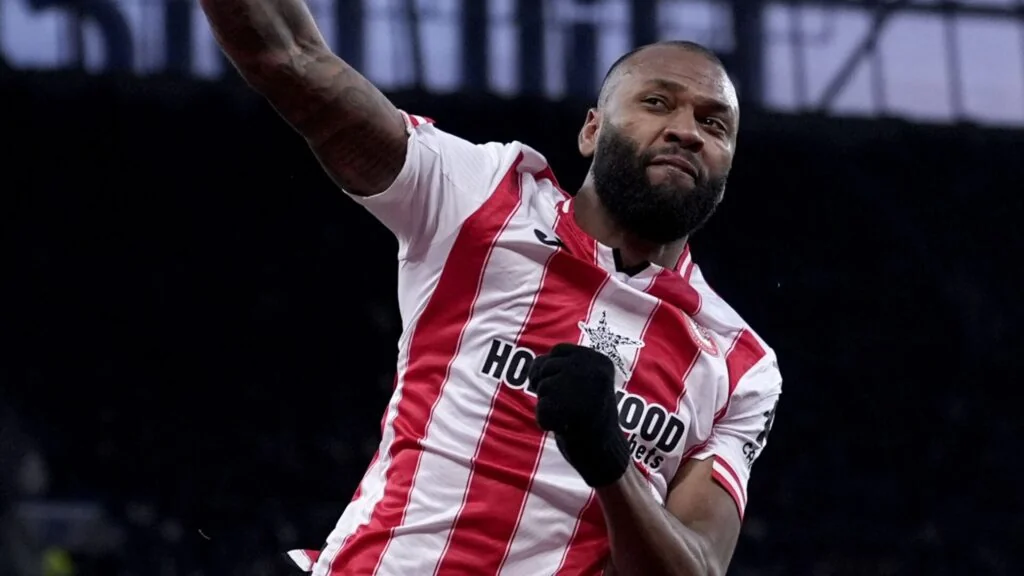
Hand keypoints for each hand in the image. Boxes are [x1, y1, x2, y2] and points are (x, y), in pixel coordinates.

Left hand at [530, 343, 630, 486]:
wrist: (607, 455)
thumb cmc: (590, 418)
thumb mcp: (583, 383)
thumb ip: (562, 367)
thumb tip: (535, 364)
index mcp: (600, 360)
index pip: (558, 350)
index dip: (550, 369)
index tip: (563, 388)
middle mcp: (594, 370)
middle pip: (546, 367)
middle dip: (548, 387)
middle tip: (570, 406)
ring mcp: (583, 389)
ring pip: (542, 388)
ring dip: (549, 406)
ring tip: (572, 417)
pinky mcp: (571, 410)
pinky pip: (541, 410)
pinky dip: (547, 422)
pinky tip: (567, 428)